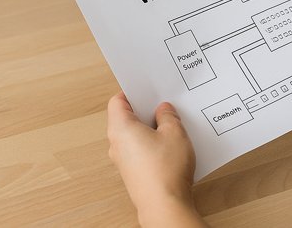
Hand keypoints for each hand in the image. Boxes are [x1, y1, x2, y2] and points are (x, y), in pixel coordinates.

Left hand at [107, 92, 204, 226]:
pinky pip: (140, 150)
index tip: (147, 88)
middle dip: (146, 110)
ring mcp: (124, 160)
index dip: (132, 92)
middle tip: (165, 105)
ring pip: (135, 135)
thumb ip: (168, 116)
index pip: (117, 101)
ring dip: (151, 128)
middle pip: (126, 118)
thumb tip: (163, 110)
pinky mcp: (133, 172)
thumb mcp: (174, 132)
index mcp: (121, 128)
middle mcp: (117, 144)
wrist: (165, 204)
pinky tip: (171, 145)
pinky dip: (153, 143)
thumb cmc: (165, 169)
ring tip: (172, 125)